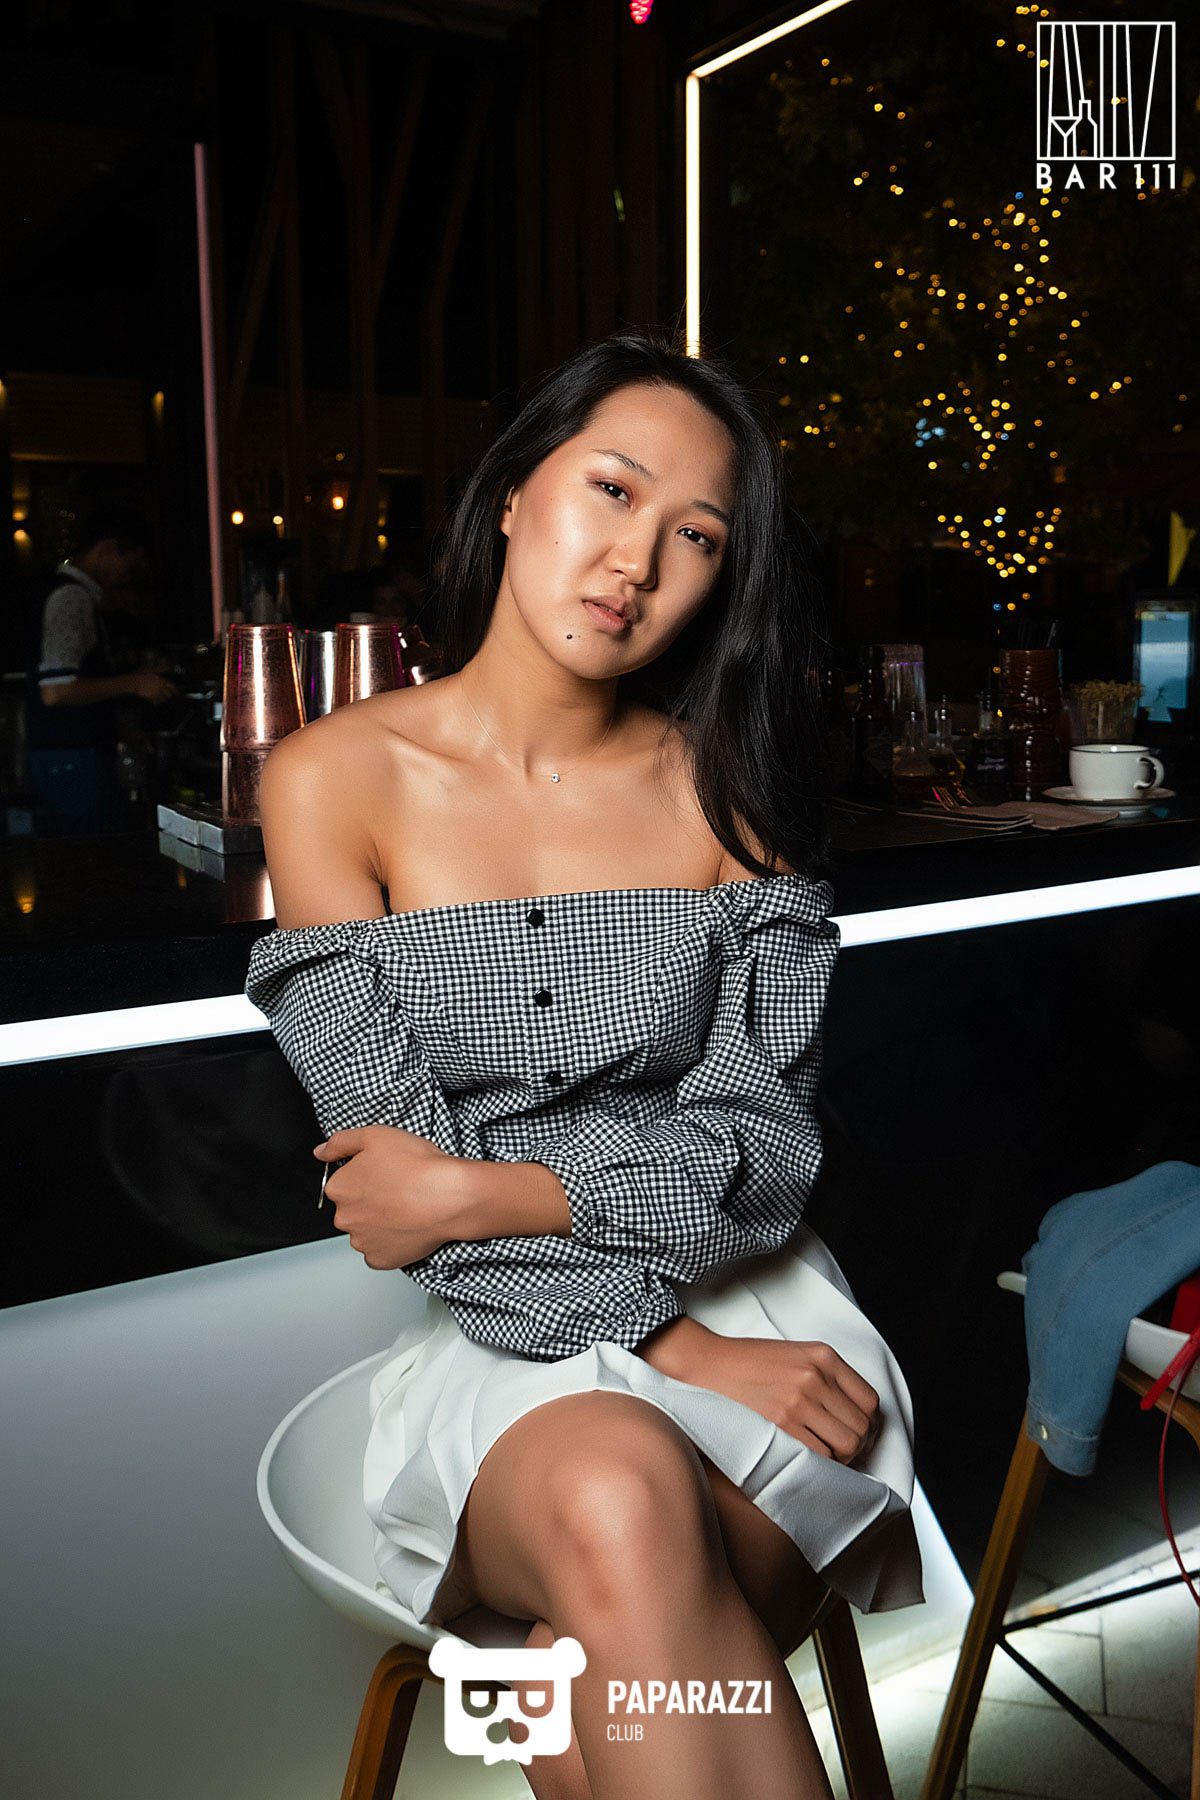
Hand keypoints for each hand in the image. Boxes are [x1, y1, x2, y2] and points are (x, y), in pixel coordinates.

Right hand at [126, 668, 178, 703]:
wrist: (134, 681)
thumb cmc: (142, 674)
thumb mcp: (152, 669)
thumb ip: (160, 669)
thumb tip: (167, 667)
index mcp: (161, 681)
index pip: (172, 687)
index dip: (176, 690)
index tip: (178, 693)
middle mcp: (160, 688)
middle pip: (168, 694)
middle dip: (170, 695)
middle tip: (171, 696)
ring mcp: (155, 693)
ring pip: (163, 698)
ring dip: (164, 699)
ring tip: (165, 699)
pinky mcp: (150, 697)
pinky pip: (156, 701)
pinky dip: (157, 702)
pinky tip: (157, 702)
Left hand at [313, 1125, 469, 1269]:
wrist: (449, 1196)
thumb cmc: (417, 1166)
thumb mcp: (375, 1135)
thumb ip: (340, 1142)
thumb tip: (320, 1152)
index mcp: (339, 1188)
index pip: (343, 1183)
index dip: (365, 1176)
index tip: (384, 1173)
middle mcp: (344, 1218)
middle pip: (352, 1208)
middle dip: (369, 1201)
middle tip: (397, 1190)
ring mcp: (362, 1242)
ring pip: (365, 1231)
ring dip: (379, 1223)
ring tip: (405, 1209)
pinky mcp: (380, 1259)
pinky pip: (379, 1251)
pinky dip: (390, 1243)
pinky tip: (405, 1227)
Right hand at [670, 1329, 880, 1464]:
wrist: (711, 1363)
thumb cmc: (752, 1361)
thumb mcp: (798, 1354)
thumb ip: (829, 1376)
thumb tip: (856, 1413)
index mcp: (824, 1356)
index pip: (870, 1400)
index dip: (871, 1423)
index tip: (863, 1431)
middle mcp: (815, 1377)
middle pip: (861, 1427)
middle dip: (859, 1444)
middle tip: (846, 1449)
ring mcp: (798, 1402)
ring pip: (845, 1446)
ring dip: (841, 1458)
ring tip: (827, 1454)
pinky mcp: (780, 1424)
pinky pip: (819, 1456)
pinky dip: (820, 1463)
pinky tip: (809, 1457)